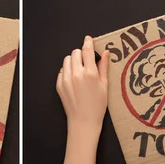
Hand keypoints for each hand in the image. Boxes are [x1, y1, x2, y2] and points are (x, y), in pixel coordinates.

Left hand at [57, 36, 109, 163]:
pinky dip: (67, 71)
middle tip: (87, 61)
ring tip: (80, 70)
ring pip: (67, 60)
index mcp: (89, 73)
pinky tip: (74, 80)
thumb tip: (105, 52)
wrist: (83, 122)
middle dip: (81, 54)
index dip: (88, 43)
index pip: (87, 50)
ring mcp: (65, 80)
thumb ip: (103, 68)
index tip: (89, 39)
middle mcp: (76, 74)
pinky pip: (61, 71)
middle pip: (75, 53)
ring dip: (73, 61)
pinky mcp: (59, 85)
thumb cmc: (97, 106)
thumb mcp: (105, 86)